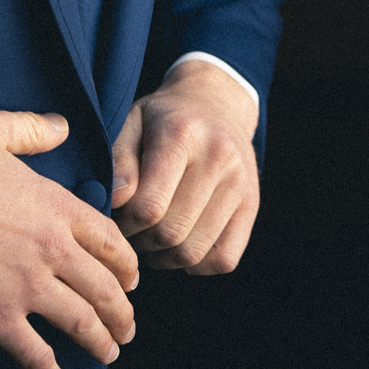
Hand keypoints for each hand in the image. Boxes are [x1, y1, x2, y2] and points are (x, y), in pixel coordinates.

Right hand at [0, 107, 138, 368]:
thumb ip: (32, 129)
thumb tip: (62, 127)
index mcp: (57, 207)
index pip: (110, 242)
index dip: (126, 266)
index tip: (130, 282)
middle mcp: (53, 249)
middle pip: (105, 288)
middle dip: (122, 313)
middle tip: (127, 329)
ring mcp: (28, 286)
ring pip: (81, 322)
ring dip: (101, 342)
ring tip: (108, 354)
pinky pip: (36, 355)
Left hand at [109, 59, 261, 274]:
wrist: (217, 103)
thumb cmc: (164, 118)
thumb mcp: (133, 122)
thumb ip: (119, 159)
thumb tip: (116, 199)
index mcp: (183, 134)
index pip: (149, 207)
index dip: (124, 223)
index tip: (118, 215)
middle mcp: (219, 157)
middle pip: (171, 233)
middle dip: (141, 241)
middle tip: (132, 229)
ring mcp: (240, 183)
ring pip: (195, 252)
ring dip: (164, 257)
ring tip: (152, 237)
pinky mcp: (252, 204)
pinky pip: (224, 260)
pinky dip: (196, 265)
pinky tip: (181, 243)